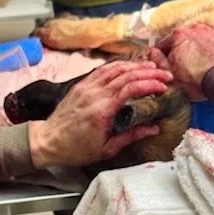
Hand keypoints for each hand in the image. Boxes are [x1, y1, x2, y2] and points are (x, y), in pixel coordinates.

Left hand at [28, 61, 173, 167]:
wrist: (48, 141)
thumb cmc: (75, 149)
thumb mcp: (106, 149)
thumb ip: (131, 136)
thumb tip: (154, 128)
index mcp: (102, 110)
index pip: (131, 88)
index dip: (150, 84)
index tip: (164, 87)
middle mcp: (94, 94)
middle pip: (126, 74)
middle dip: (149, 73)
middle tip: (165, 76)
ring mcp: (86, 87)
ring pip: (114, 68)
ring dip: (136, 66)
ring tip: (152, 68)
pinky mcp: (80, 85)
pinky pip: (102, 70)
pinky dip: (118, 66)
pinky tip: (129, 67)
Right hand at [151, 24, 213, 100]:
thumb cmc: (197, 78)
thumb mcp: (170, 73)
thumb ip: (158, 61)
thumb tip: (152, 53)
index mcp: (178, 34)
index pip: (162, 46)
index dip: (161, 59)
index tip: (164, 69)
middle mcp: (195, 28)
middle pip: (181, 42)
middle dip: (179, 55)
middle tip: (181, 72)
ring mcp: (213, 32)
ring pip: (197, 43)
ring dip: (195, 53)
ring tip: (197, 70)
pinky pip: (212, 46)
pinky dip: (209, 54)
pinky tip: (210, 66)